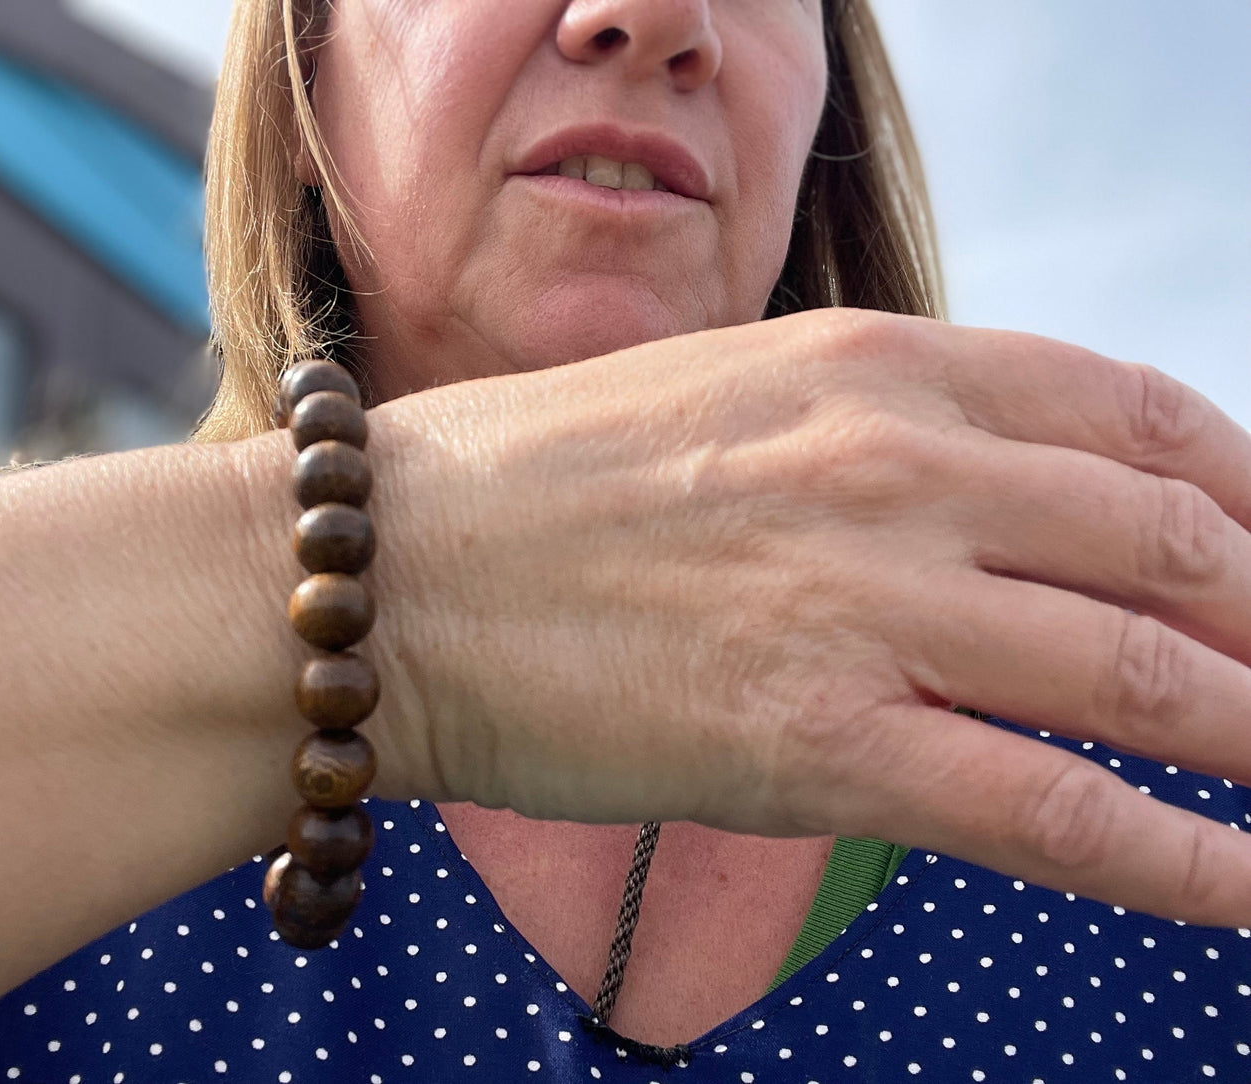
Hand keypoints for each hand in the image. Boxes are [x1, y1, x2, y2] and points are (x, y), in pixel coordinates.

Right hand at [359, 307, 1250, 927]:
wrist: (388, 572)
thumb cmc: (534, 486)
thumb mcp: (733, 397)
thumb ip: (879, 430)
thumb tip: (1000, 497)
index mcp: (876, 363)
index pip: (1142, 415)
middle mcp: (898, 466)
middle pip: (1177, 548)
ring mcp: (866, 603)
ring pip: (1149, 680)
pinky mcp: (820, 744)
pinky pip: (1056, 812)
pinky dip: (1187, 864)